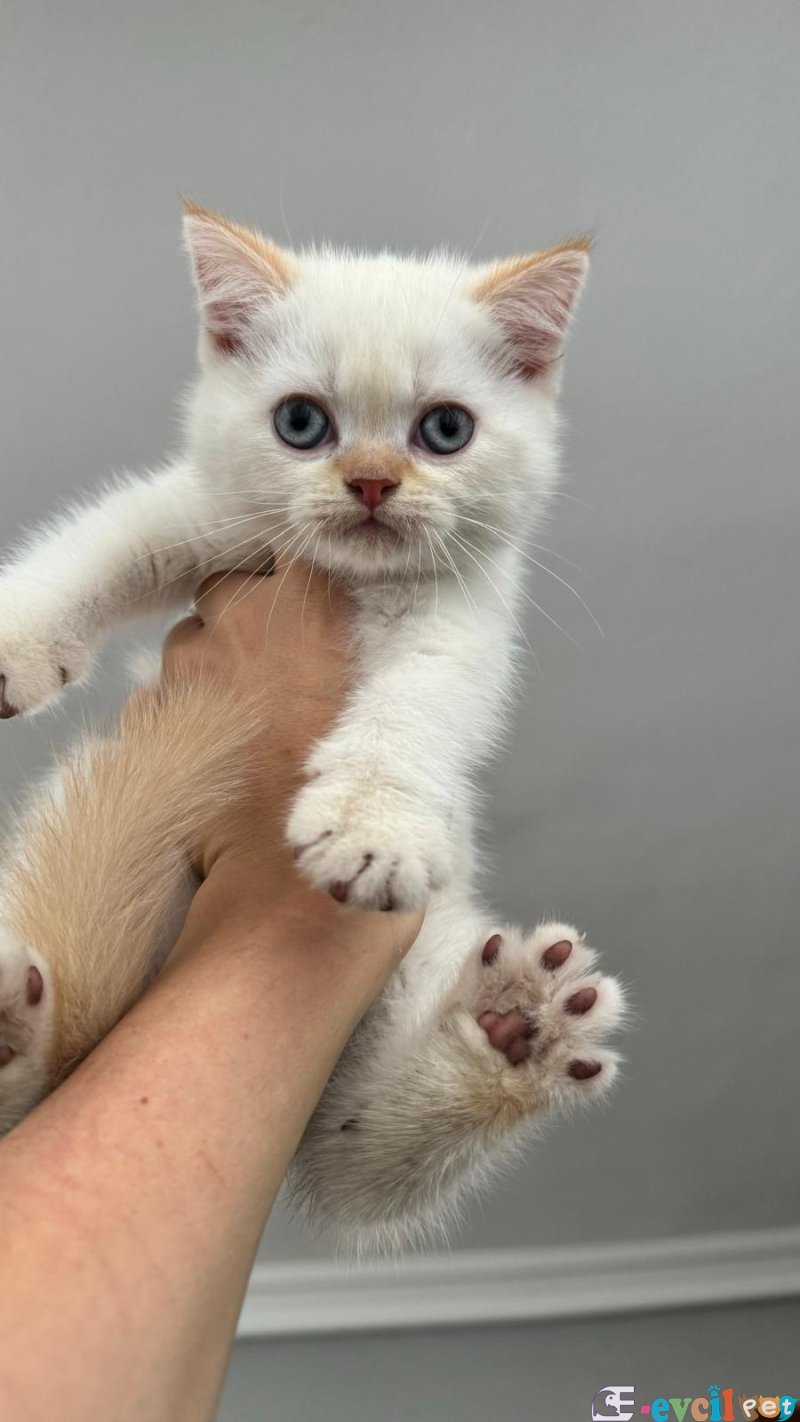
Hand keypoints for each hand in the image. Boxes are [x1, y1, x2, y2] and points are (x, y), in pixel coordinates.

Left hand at [160, 564, 422, 957]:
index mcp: (316, 602)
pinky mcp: (149, 721)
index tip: (326, 612)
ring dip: (216, 672)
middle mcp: (242, 619)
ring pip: (191, 642)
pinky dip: (185, 722)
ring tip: (258, 733)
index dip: (308, 579)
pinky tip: (222, 766)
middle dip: (253, 621)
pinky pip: (162, 701)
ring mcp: (186, 670)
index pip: (299, 547)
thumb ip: (390, 666)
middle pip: (235, 587)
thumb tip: (372, 651)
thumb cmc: (373, 820)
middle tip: (293, 680)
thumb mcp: (413, 726)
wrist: (290, 906)